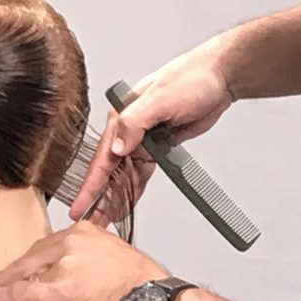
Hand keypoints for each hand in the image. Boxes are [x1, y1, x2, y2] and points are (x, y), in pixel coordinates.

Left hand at [0, 222, 168, 300]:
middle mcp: (72, 243)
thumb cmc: (143, 288)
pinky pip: (19, 294)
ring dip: (4, 287)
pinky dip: (2, 300)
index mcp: (88, 232)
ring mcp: (61, 265)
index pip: (50, 243)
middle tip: (1, 282)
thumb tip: (76, 278)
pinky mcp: (54, 289)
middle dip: (15, 271)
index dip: (34, 260)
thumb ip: (92, 262)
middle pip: (33, 255)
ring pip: (23, 274)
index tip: (27, 268)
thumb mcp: (117, 260)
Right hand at [70, 38, 234, 219]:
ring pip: (125, 173)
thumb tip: (116, 148)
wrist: (221, 77)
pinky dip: (134, 188)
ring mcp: (144, 137)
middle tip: (90, 223)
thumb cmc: (192, 79)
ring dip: (116, 196)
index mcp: (122, 114)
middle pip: (110, 169)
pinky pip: (142, 171)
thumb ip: (134, 122)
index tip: (79, 207)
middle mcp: (129, 126)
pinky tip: (126, 204)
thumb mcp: (161, 99)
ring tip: (105, 220)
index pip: (102, 157)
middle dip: (99, 197)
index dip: (91, 185)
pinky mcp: (160, 144)